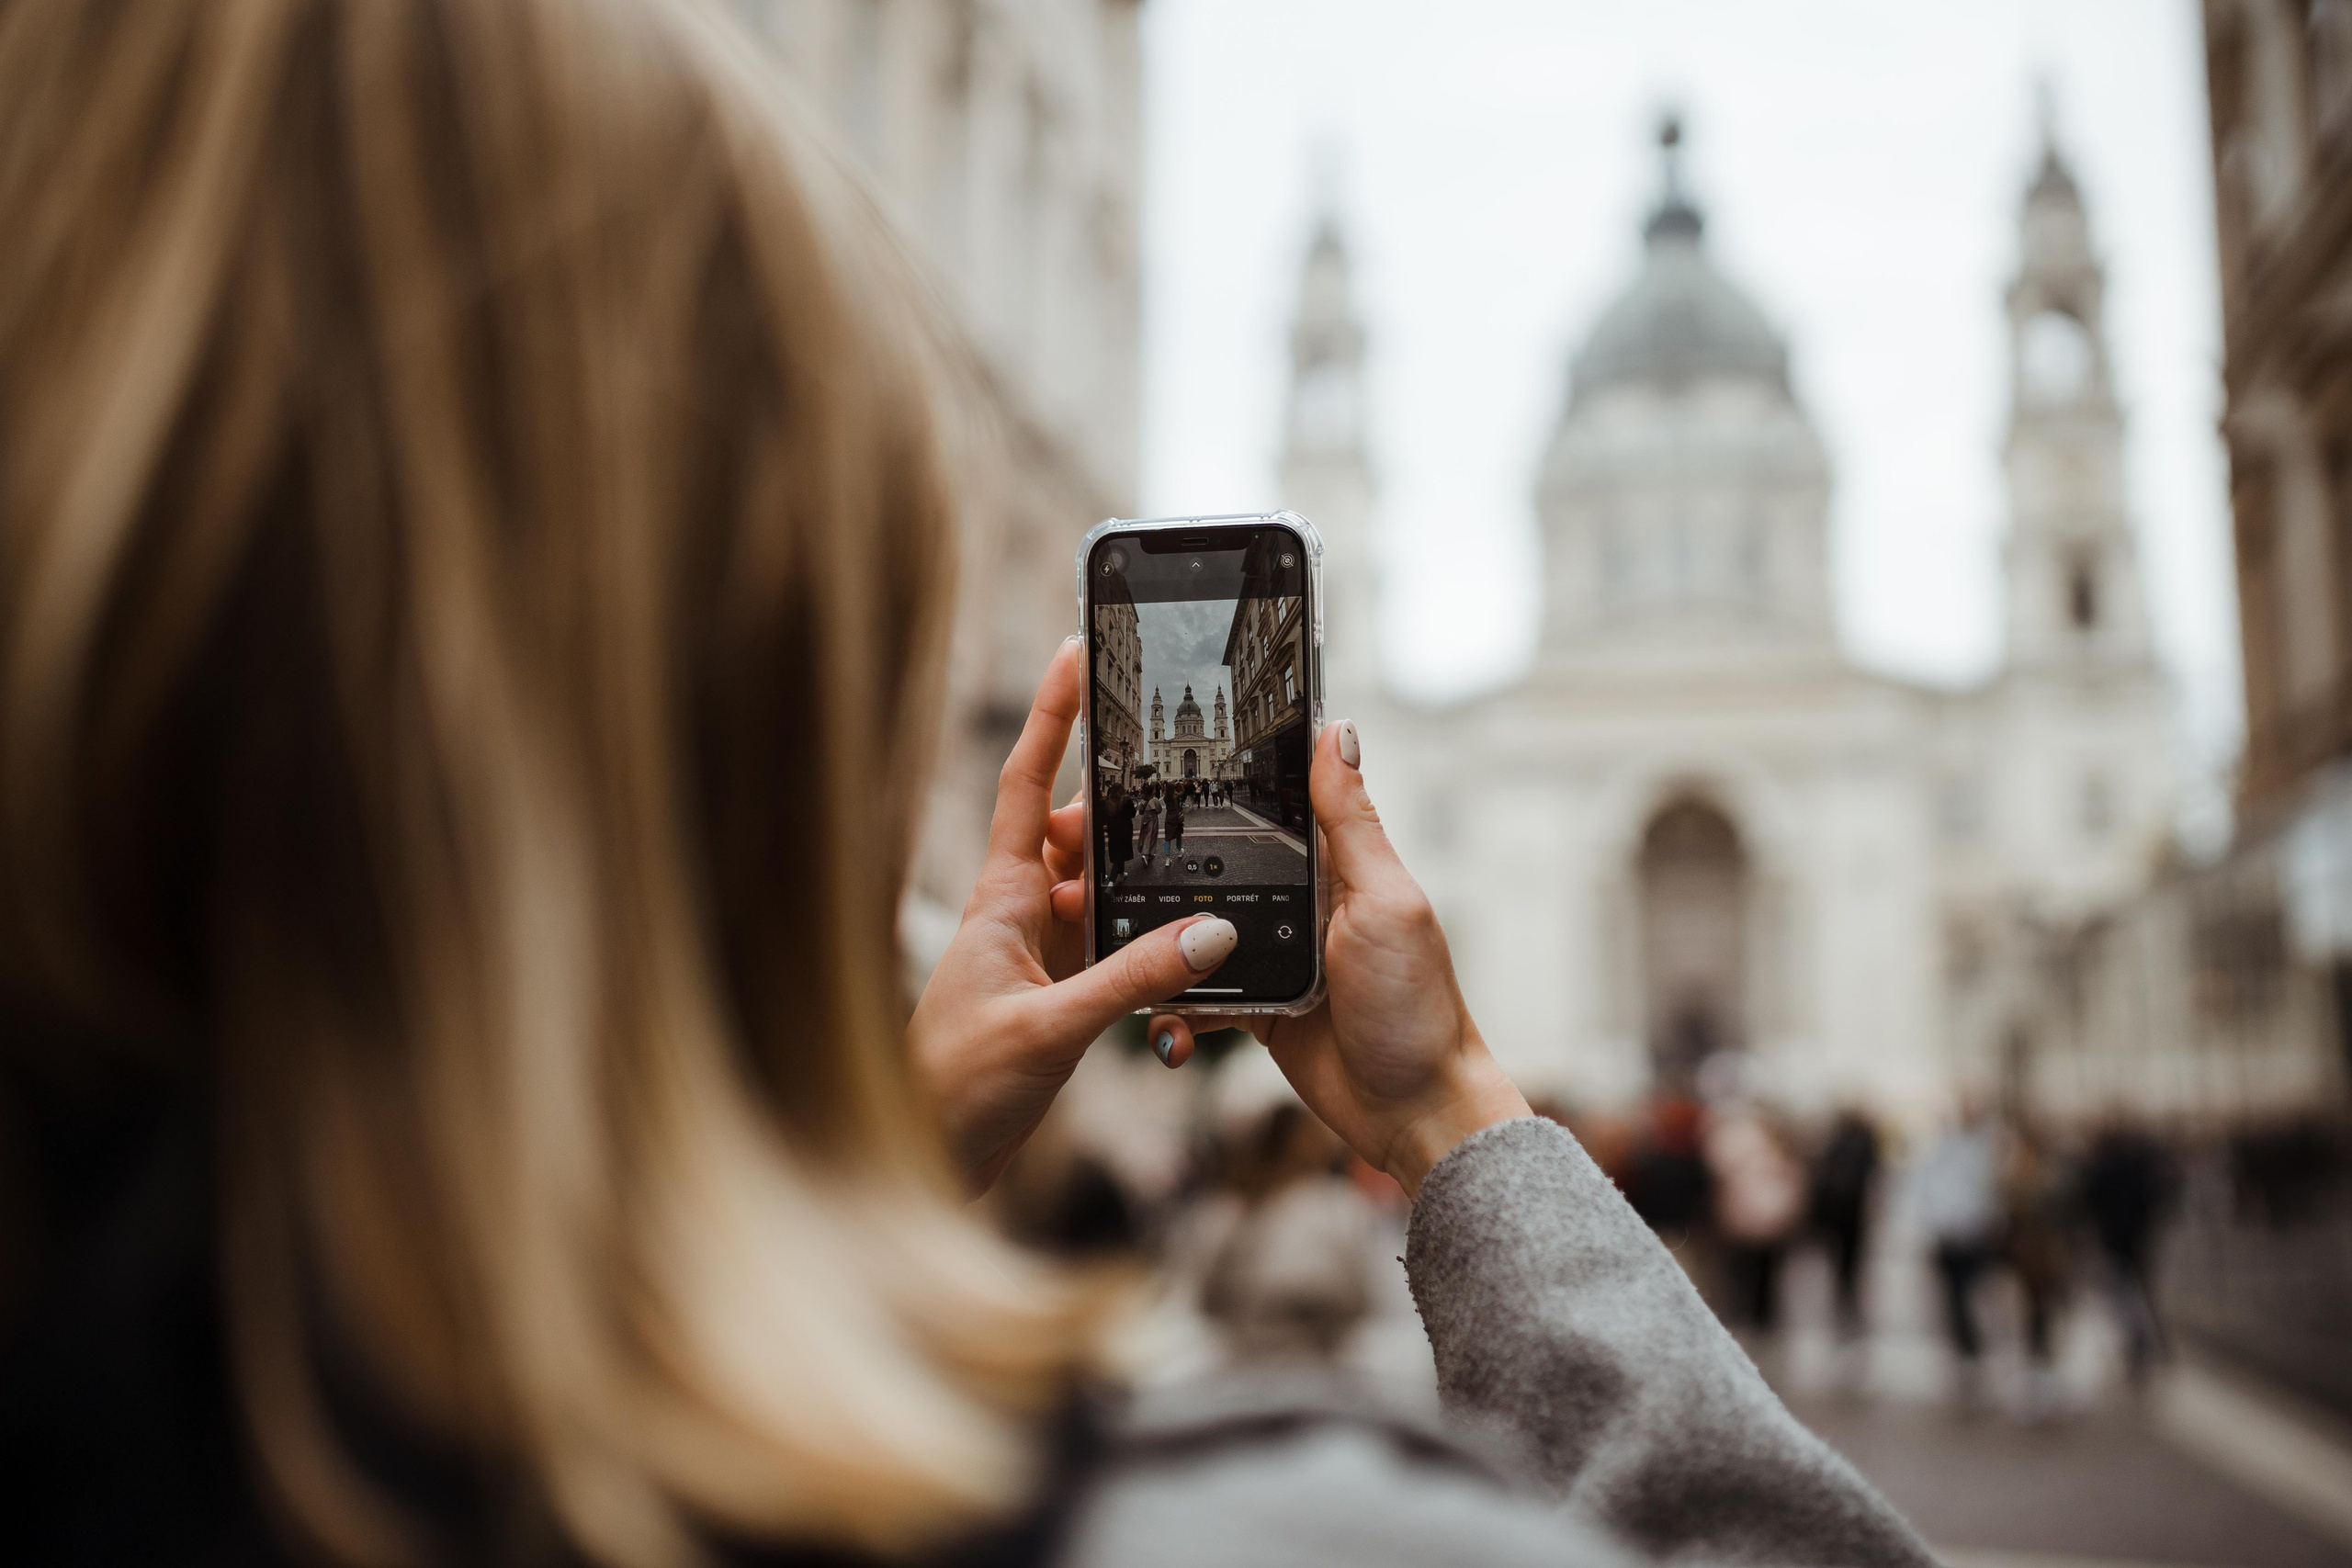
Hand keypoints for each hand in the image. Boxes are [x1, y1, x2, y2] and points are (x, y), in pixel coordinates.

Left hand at [910, 638, 1239, 1189]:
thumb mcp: (1053, 1028)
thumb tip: (1210, 932)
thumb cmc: (955, 1088)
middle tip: (1183, 768)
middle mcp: (1019, 914)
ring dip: (1144, 879)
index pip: (1028, 783)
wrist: (924, 1160)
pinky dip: (1148, 941)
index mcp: (1001, 899)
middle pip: (1080, 831)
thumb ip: (1133, 979)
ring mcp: (1038, 954)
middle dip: (1130, 801)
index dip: (1052, 716)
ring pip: (1102, 889)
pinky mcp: (1056, 995)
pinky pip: (1113, 946)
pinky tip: (1185, 951)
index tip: (1076, 652)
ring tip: (1201, 860)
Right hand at [1149, 720, 1529, 1195]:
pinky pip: (1194, 996)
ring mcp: (1271, 956)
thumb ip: (1352, 823)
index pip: (1263, 806)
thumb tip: (1335, 730)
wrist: (1413, 1112)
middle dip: (1152, 868)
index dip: (1211, 787)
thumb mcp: (1385, 902)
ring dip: (1150, 942)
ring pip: (1189, 934)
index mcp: (1330, 865)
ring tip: (1106, 941)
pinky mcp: (1254, 1006)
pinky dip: (1172, 1007)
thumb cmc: (1416, 1005)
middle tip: (1092, 865)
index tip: (1146, 771)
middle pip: (1209, 868)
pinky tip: (1160, 1018)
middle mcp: (1297, 903)